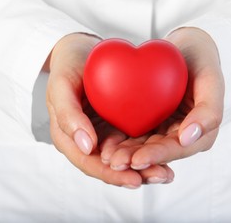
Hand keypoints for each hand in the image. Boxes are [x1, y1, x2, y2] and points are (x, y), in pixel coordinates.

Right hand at [45, 33, 173, 186]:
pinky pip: (133, 141)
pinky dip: (148, 149)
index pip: (91, 164)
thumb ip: (68, 115)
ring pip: (125, 158)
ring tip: (168, 173)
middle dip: (137, 175)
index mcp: (68, 138)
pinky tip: (168, 151)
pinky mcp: (117, 125)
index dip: (113, 175)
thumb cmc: (68, 66)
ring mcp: (103, 134)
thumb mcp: (62, 85)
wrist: (81, 50)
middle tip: (162, 176)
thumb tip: (86, 147)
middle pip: (111, 167)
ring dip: (146, 168)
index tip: (136, 179)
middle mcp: (86, 141)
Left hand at [101, 27, 223, 170]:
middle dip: (135, 159)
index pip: (178, 148)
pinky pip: (133, 131)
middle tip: (114, 162)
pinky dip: (120, 138)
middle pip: (157, 151)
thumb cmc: (201, 59)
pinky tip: (103, 142)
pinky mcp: (150, 120)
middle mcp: (182, 135)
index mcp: (202, 132)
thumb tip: (189, 139)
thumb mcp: (211, 78)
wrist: (184, 46)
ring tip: (106, 157)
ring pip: (143, 145)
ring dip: (125, 153)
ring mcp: (164, 128)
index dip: (158, 156)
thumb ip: (209, 110)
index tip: (137, 160)